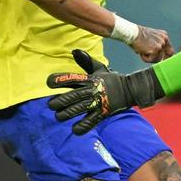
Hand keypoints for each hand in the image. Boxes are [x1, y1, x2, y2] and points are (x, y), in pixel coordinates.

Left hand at [46, 49, 163, 134]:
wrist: (130, 90)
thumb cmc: (110, 80)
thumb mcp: (99, 68)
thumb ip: (85, 61)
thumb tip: (74, 51)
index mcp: (89, 79)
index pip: (70, 78)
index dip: (57, 80)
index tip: (50, 83)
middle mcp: (91, 91)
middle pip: (70, 97)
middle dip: (57, 102)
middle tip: (52, 105)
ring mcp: (97, 103)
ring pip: (76, 110)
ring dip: (64, 115)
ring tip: (60, 116)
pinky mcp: (102, 114)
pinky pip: (89, 123)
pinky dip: (80, 128)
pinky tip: (75, 129)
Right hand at [132, 26, 173, 62]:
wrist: (132, 32)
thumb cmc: (138, 36)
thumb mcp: (151, 38)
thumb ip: (156, 45)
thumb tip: (157, 56)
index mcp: (164, 36)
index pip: (170, 50)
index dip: (166, 56)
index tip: (163, 60)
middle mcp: (164, 40)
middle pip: (168, 55)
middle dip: (161, 59)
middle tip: (153, 59)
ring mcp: (160, 45)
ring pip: (158, 59)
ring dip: (150, 58)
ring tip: (142, 51)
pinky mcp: (155, 50)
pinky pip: (151, 60)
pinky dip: (145, 58)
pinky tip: (141, 52)